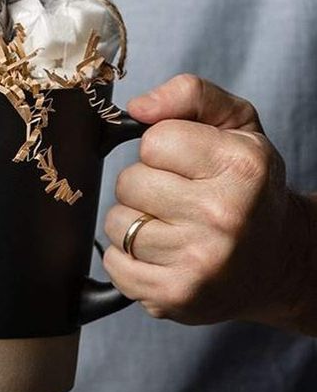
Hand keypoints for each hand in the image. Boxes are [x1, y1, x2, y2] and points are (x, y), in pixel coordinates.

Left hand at [103, 74, 316, 333]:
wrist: (278, 262)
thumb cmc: (249, 188)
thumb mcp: (237, 126)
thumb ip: (190, 95)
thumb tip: (137, 107)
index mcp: (240, 166)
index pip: (153, 141)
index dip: (162, 149)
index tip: (187, 164)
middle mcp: (222, 215)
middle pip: (129, 182)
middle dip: (145, 186)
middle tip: (178, 198)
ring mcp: (198, 261)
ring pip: (116, 223)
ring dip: (134, 222)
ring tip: (171, 227)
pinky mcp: (174, 296)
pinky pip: (114, 263)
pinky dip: (127, 257)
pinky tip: (162, 254)